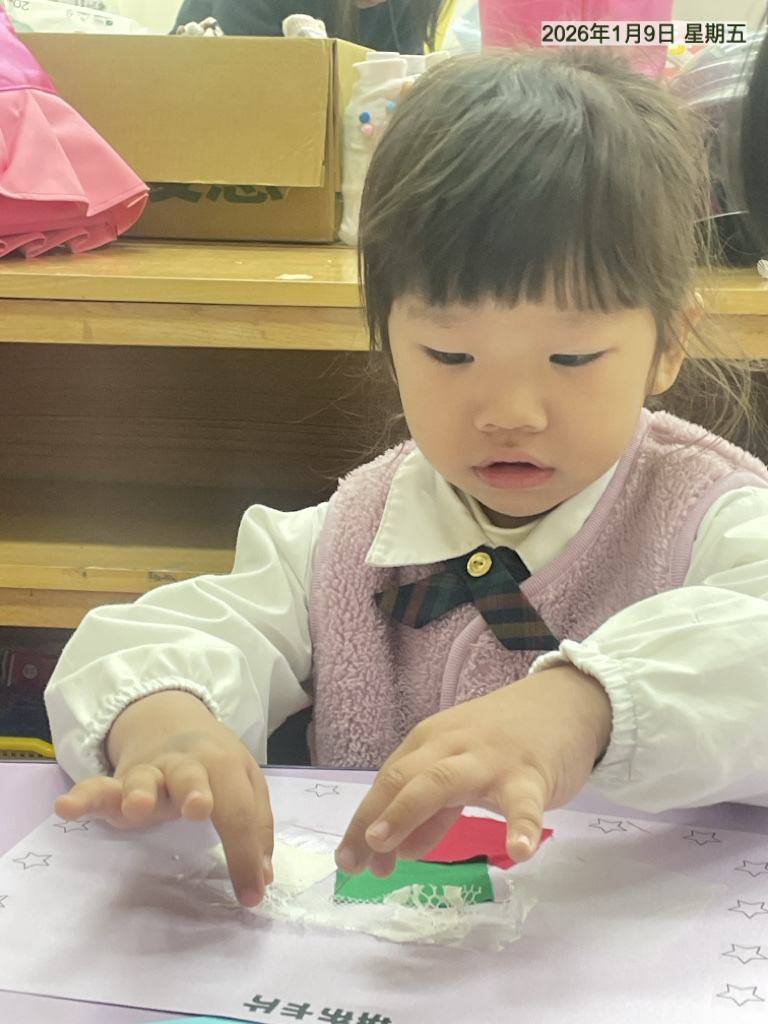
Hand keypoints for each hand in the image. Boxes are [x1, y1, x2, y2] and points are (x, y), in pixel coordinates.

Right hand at [54, 690, 272, 906]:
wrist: (170, 721)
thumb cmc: (214, 764)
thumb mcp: (244, 784)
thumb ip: (254, 827)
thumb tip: (260, 880)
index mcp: (223, 764)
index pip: (239, 810)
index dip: (247, 854)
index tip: (251, 896)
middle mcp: (185, 765)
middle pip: (192, 775)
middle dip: (196, 790)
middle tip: (200, 807)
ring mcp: (149, 772)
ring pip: (144, 779)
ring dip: (141, 792)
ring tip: (135, 807)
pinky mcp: (118, 783)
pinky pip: (98, 788)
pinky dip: (83, 795)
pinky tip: (67, 806)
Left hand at [335, 665, 611, 876]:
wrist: (564, 702)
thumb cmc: (504, 740)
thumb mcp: (460, 768)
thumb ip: (432, 809)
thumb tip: (400, 848)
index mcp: (430, 743)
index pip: (387, 781)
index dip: (364, 820)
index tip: (349, 860)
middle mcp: (451, 746)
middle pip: (403, 780)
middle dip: (375, 821)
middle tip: (357, 864)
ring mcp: (490, 759)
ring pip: (443, 782)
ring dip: (413, 813)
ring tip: (396, 852)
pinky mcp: (530, 774)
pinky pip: (524, 802)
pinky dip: (520, 826)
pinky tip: (519, 851)